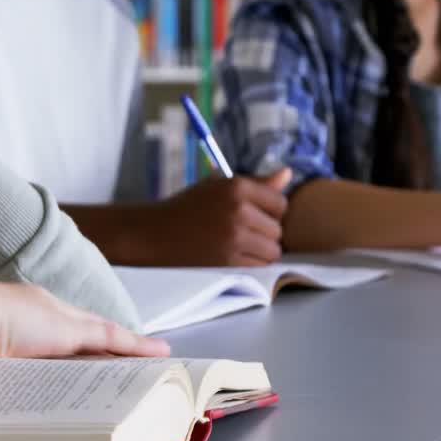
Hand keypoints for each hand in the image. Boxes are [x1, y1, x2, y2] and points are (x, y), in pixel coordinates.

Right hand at [0, 276, 167, 379]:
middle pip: (83, 333)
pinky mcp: (70, 329)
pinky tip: (158, 355)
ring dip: (124, 353)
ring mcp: (55, 318)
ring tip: (148, 365)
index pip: (53, 334)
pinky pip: (112, 340)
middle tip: (130, 365)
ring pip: (101, 338)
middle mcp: (38, 311)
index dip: (73, 346)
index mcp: (10, 316)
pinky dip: (136, 347)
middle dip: (106, 350)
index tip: (87, 359)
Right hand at [134, 169, 292, 266]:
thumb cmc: (187, 209)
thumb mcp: (218, 188)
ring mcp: (233, 237)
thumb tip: (288, 173)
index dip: (269, 212)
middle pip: (277, 229)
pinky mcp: (228, 262)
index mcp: (236, 186)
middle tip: (238, 233)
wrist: (153, 234)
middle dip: (263, 234)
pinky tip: (231, 257)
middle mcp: (238, 209)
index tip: (252, 216)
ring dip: (259, 252)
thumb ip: (256, 184)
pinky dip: (250, 266)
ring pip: (272, 251)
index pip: (280, 203)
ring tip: (236, 246)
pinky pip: (259, 267)